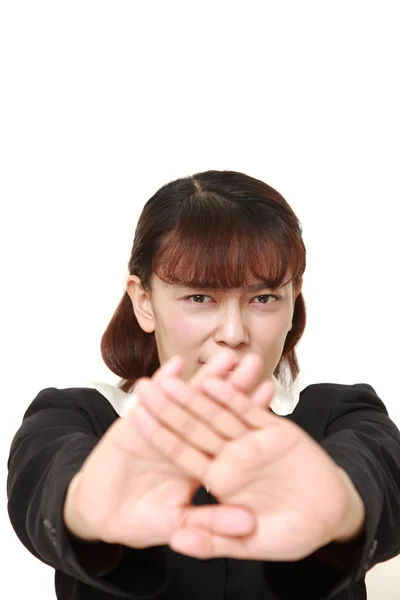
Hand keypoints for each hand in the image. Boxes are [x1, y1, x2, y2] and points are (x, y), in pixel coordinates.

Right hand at [63, 351, 259, 548]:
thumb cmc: (141, 521)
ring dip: (204, 376)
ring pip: (187, 398)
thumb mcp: (179, 525)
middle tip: (255, 361)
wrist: (100, 514)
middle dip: (234, 384)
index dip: (248, 411)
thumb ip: (212, 523)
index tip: (269, 390)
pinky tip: (175, 365)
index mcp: (201, 461)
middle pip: (214, 407)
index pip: (229, 432)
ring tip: (225, 356)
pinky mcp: (134, 424)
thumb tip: (249, 523)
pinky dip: (162, 382)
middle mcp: (185, 440)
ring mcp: (161, 428)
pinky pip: (151, 400)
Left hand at [133, 375, 364, 561]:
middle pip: (194, 426)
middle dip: (170, 405)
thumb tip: (177, 542)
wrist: (329, 517)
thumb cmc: (291, 533)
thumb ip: (214, 540)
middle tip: (144, 384)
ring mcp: (251, 441)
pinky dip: (236, 397)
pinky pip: (251, 411)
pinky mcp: (275, 430)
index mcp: (218, 479)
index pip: (181, 452)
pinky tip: (218, 381)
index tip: (133, 416)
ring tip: (173, 378)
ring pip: (220, 412)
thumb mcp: (250, 544)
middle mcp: (230, 456)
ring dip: (200, 392)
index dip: (158, 434)